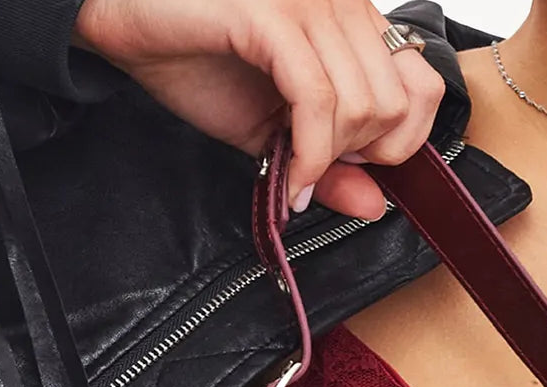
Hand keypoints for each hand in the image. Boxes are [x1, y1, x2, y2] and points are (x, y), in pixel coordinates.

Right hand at [72, 0, 446, 218]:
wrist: (120, 24)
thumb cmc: (197, 62)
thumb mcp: (275, 131)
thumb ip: (331, 166)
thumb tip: (376, 206)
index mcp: (351, 17)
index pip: (426, 85)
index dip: (401, 141)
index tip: (354, 163)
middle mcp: (339, 0)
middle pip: (398, 103)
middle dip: (359, 155)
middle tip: (313, 166)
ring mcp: (308, 0)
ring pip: (363, 105)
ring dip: (328, 156)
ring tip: (291, 166)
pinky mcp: (271, 14)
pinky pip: (317, 100)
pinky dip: (308, 155)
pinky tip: (287, 176)